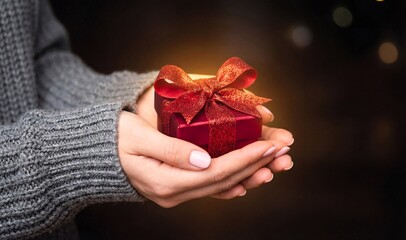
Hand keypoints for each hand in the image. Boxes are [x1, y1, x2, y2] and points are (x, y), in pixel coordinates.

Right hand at [124, 87, 293, 204]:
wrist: (95, 157)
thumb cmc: (114, 140)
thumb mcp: (139, 138)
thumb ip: (172, 149)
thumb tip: (205, 160)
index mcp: (167, 181)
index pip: (217, 171)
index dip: (246, 157)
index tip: (269, 144)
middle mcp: (175, 193)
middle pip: (225, 180)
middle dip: (256, 163)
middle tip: (282, 148)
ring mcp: (177, 194)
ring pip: (221, 184)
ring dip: (250, 172)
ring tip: (275, 161)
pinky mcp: (177, 189)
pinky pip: (210, 186)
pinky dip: (232, 179)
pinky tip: (249, 177)